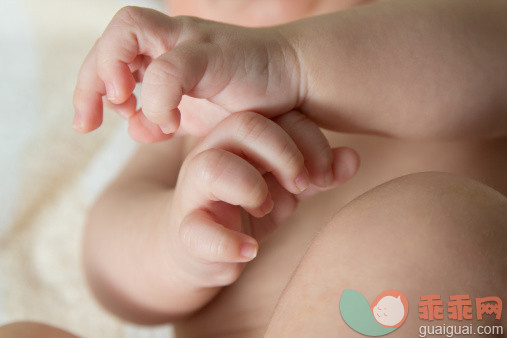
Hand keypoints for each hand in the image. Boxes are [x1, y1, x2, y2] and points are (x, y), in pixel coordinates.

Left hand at [73, 6, 301, 141]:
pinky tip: (168, 123)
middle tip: (93, 119)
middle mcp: (175, 40)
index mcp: (166, 53)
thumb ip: (164, 121)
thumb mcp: (197, 118)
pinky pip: (171, 66)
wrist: (296, 86)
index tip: (89, 124)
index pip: (109, 55)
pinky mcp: (213, 53)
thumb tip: (135, 128)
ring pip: (129, 28)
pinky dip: (159, 97)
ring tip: (125, 105)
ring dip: (113, 69)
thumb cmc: (250, 100)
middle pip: (113, 34)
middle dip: (90, 78)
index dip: (88, 87)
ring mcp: (193, 41)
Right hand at [166, 111, 358, 287]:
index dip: (309, 140)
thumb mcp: (286, 188)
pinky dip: (227, 243)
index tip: (325, 174)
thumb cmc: (245, 207)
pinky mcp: (185, 229)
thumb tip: (353, 158)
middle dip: (283, 153)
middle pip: (243, 125)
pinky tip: (250, 251)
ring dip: (250, 187)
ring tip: (267, 208)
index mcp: (240, 139)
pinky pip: (196, 230)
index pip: (277, 116)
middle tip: (301, 184)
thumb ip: (317, 173)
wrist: (198, 246)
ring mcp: (195, 191)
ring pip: (211, 167)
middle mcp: (214, 153)